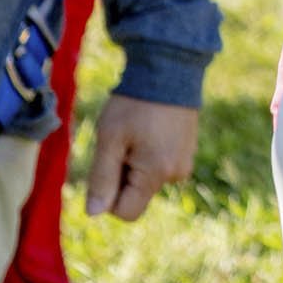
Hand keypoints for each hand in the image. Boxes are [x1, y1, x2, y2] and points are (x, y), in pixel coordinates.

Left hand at [85, 93, 198, 220]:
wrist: (169, 68)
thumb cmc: (134, 103)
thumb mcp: (110, 138)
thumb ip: (102, 178)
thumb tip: (94, 213)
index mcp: (156, 174)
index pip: (125, 212)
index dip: (108, 195)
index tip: (108, 162)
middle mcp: (175, 175)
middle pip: (136, 195)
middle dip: (122, 176)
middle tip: (121, 141)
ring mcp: (185, 162)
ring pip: (147, 180)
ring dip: (135, 164)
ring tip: (137, 130)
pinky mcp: (187, 150)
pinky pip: (160, 166)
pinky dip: (149, 154)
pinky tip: (149, 127)